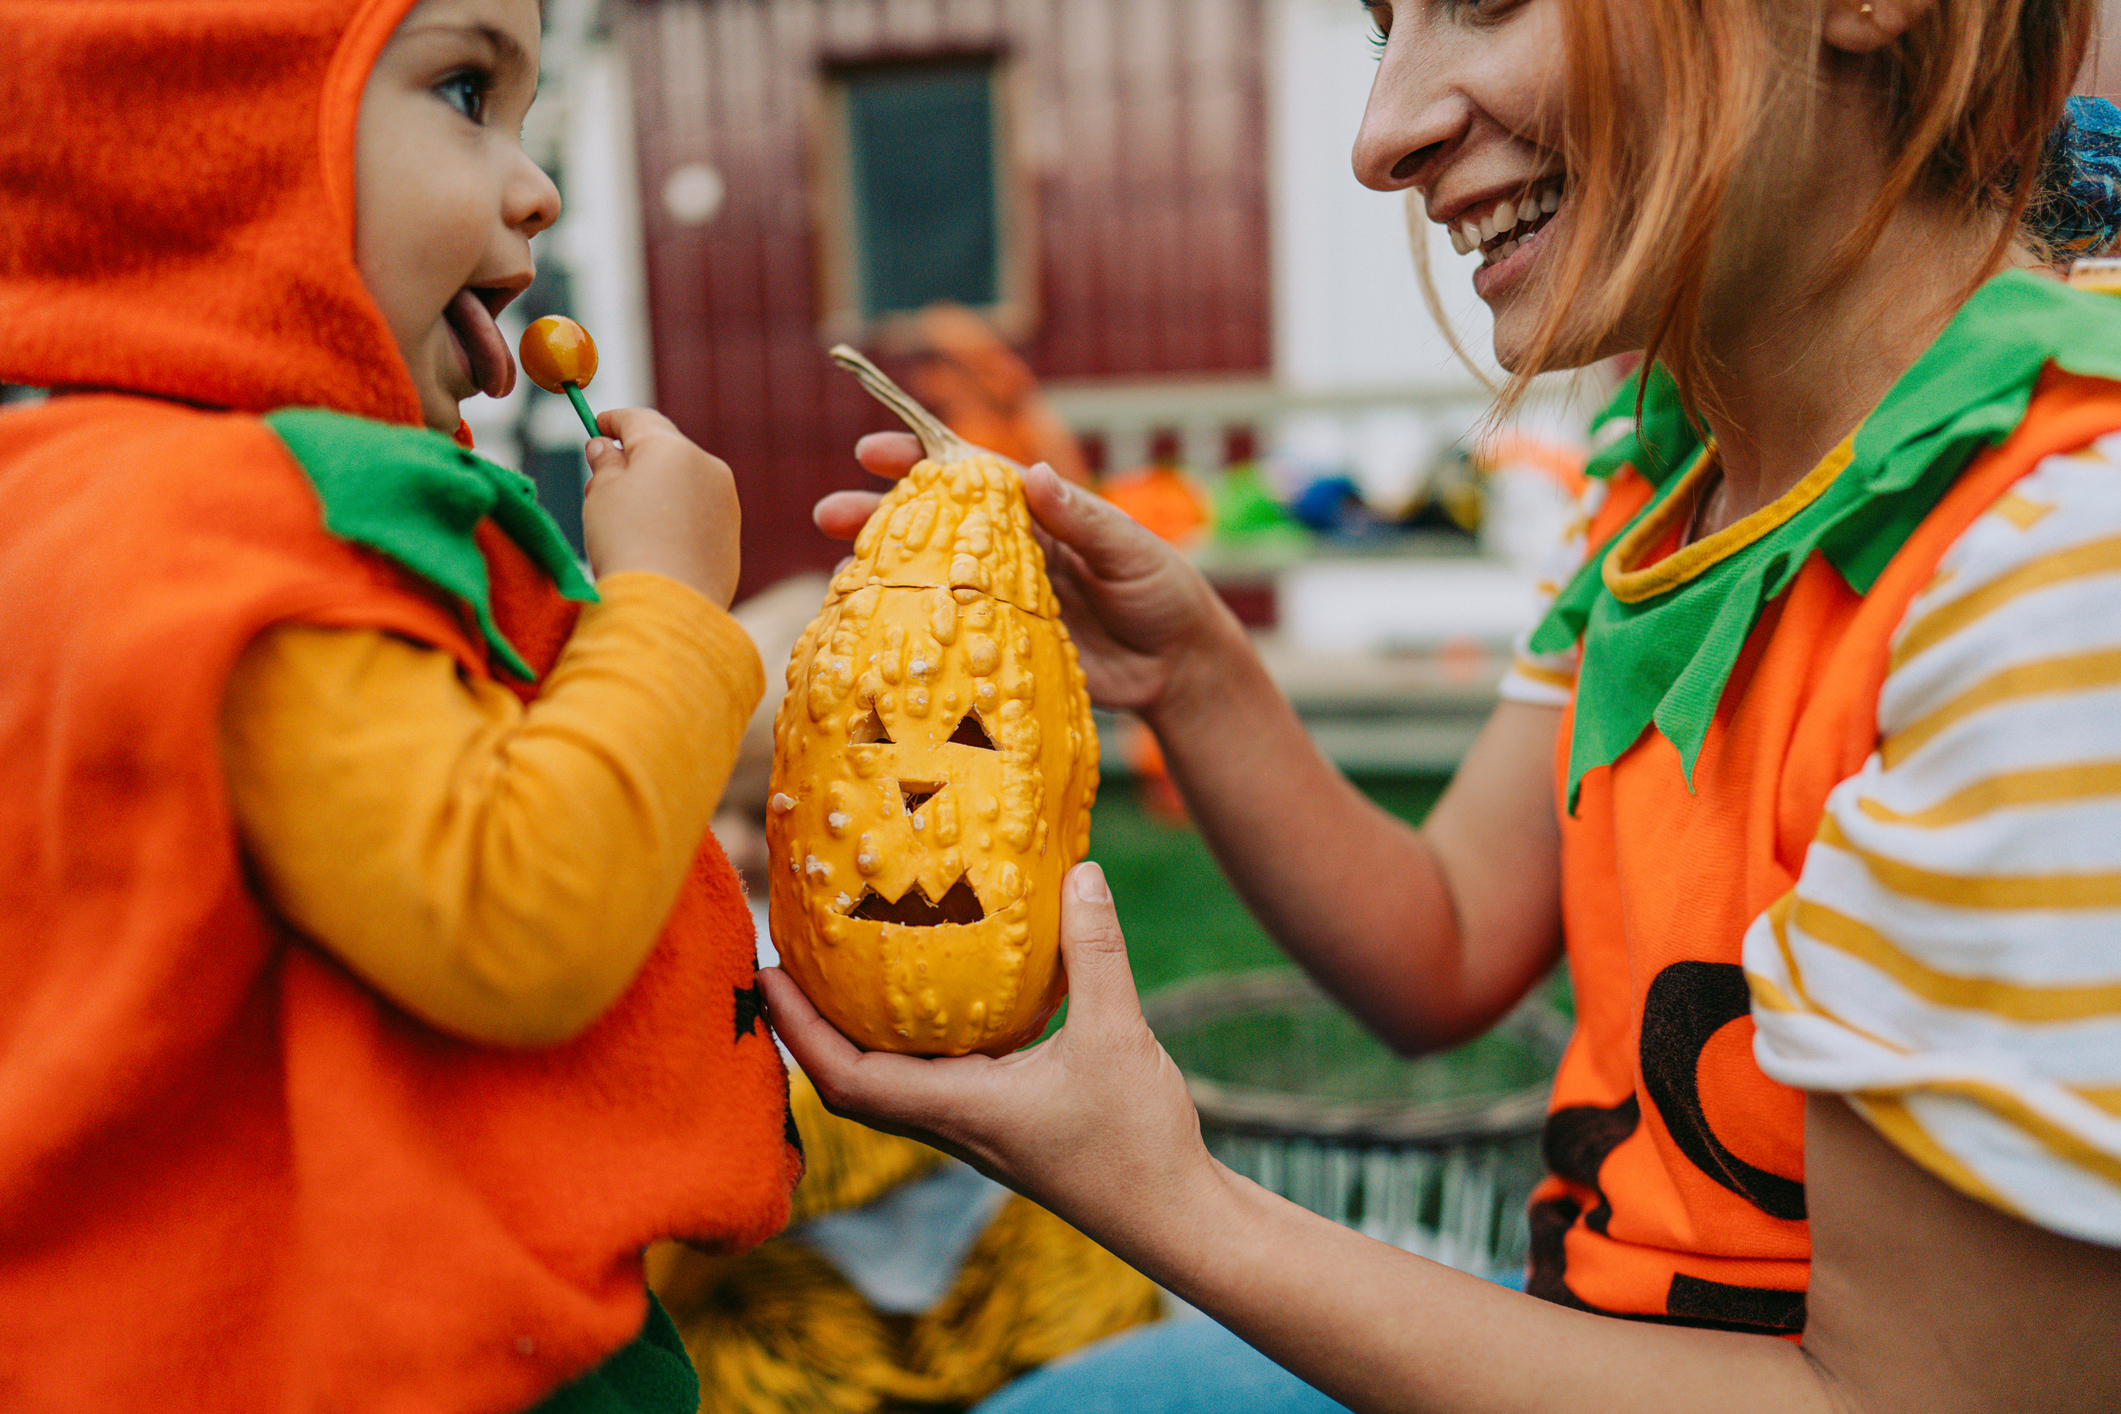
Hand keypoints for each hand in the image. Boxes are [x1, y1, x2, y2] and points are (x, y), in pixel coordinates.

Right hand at [581, 408, 740, 606]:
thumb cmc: (627, 543)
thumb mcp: (601, 493)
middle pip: (666, 450)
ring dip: (656, 489)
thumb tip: (606, 448)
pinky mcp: (731, 536)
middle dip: (634, 459)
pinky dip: (675, 517)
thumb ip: (605, 463)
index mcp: (673, 448)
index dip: (613, 420)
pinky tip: (653, 541)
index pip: (640, 420)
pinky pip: (697, 514)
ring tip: (623, 517)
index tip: (597, 425)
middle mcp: (708, 468)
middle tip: (601, 478)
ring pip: (684, 483)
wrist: (668, 605)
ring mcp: (726, 502)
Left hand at [758, 863, 1220, 1248]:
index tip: (766, 973)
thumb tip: (1080, 872)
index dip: (798, 1028)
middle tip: (786, 962)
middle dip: (807, 1029)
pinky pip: (928, 1079)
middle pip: (848, 1084)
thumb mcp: (1118, 1032)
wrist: (1174, 1215)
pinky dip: (904, 1041)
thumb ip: (1094, 953)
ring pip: (885, 1084)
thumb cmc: (1138, 1140)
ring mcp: (972, 1128)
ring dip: (848, 1036)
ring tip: (836, 972)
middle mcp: (950, 1124)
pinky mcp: (998, 1123)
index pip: (845, 1077)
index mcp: (957, 1110)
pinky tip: (926, 997)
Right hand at [815, 433, 1239, 719]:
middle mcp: (1008, 554)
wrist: (1179, 671)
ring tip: (836, 575)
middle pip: (934, 527)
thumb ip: (1084, 517)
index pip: (971, 478)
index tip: (872, 452)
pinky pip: (948, 636)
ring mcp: (999, 603)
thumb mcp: (1132, 551)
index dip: (921, 461)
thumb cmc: (1164, 595)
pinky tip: (871, 631)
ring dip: (883, 574)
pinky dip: (910, 630)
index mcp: (1038, 515)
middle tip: (828, 514)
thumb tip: (1036, 474)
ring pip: (930, 580)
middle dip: (878, 515)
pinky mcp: (1002, 650)